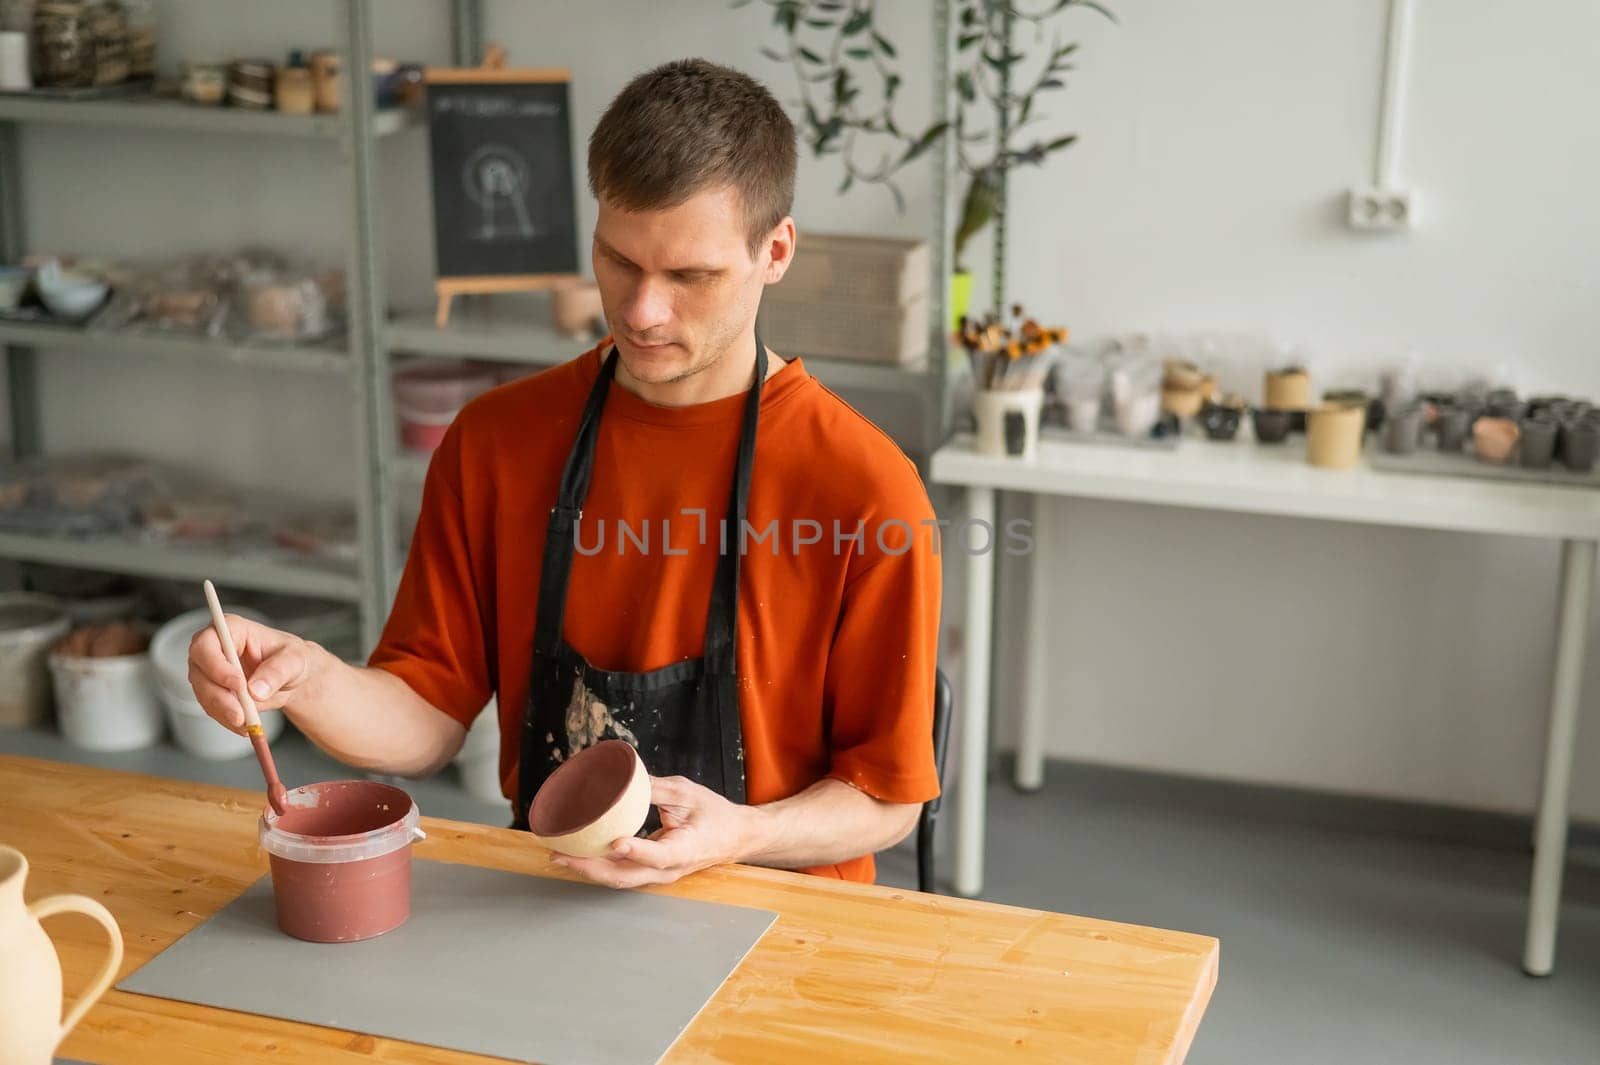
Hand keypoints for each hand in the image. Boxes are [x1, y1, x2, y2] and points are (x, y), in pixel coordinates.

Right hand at [187, 615, 314, 733]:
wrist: (291, 678)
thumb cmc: (291, 659)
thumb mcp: (294, 661)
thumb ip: (276, 672)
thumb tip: (256, 691)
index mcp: (231, 629)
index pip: (208, 644)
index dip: (217, 666)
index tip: (238, 685)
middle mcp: (212, 648)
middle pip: (200, 672)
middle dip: (219, 697)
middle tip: (240, 715)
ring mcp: (208, 670)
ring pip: (203, 693)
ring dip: (223, 712)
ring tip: (248, 724)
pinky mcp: (211, 691)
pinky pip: (212, 708)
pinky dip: (227, 720)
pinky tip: (245, 726)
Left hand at [550, 775, 759, 888]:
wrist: (736, 837)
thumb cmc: (715, 814)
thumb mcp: (688, 794)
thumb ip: (655, 788)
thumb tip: (621, 777)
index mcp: (684, 850)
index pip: (657, 855)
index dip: (636, 850)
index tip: (616, 841)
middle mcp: (668, 869)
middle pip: (625, 875)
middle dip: (589, 867)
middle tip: (560, 853)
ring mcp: (658, 875)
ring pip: (618, 878)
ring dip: (587, 869)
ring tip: (559, 856)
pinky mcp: (651, 872)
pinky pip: (621, 873)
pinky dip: (597, 866)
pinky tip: (578, 856)